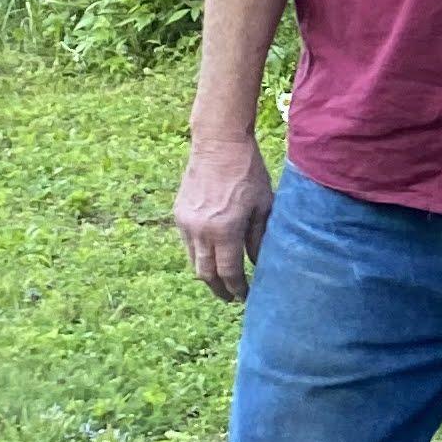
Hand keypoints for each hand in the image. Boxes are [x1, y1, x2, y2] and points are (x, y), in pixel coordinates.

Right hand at [175, 132, 274, 301]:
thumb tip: (259, 264)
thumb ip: (260, 238)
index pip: (229, 273)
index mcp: (224, 230)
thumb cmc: (247, 172)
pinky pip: (187, 244)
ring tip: (222, 281)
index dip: (237, 289)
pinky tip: (212, 255)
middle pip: (206, 274)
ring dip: (207, 274)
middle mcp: (200, 231)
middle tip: (231, 297)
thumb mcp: (263, 206)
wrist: (219, 144)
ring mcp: (186, 223)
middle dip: (219, 289)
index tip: (245, 297)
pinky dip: (199, 254)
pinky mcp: (178, 214)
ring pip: (193, 261)